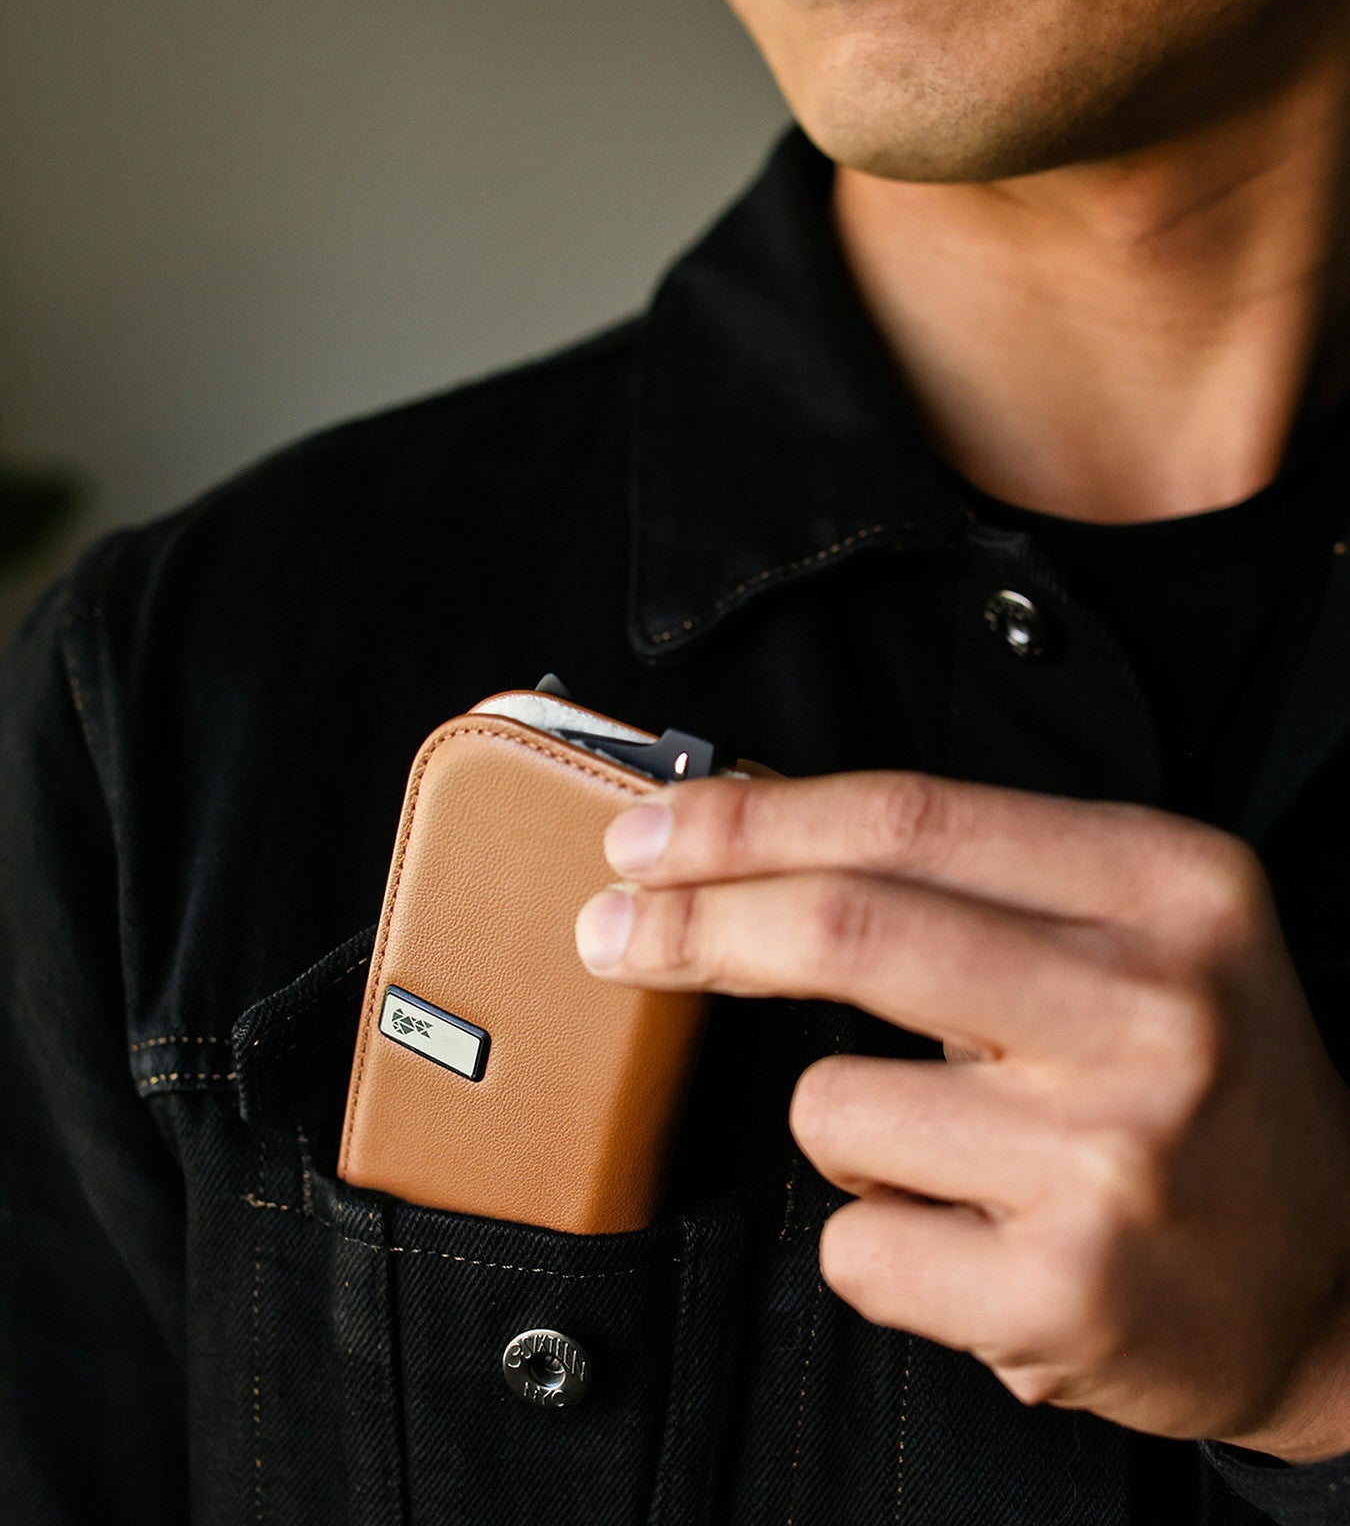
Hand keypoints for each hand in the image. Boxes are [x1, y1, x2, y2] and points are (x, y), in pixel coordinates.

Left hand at [574, 770, 1349, 1461]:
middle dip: (692, 925)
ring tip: (956, 1152)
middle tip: (610, 932)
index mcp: (1166, 885)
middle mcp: (1151, 1010)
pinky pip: (853, 1241)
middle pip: (846, 931)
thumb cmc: (1198, 1078)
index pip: (907, 819)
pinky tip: (977, 1236)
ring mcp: (1109, 1158)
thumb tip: (742, 841)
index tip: (646, 833)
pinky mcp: (1065, 1293)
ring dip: (845, 1124)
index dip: (749, 820)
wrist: (1332, 1281)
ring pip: (828, 1106)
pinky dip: (876, 1234)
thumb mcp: (1135, 929)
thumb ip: (970, 877)